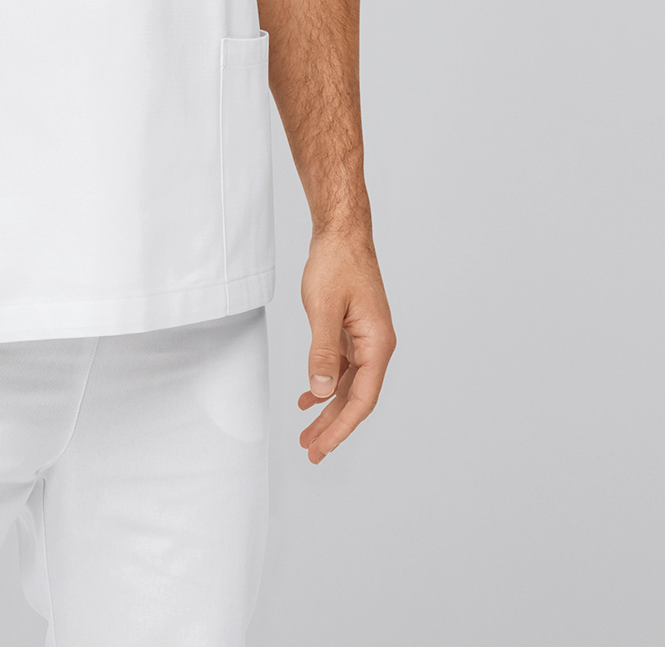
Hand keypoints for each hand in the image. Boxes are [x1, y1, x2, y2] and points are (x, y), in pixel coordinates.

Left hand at [297, 229, 395, 463]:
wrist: (342, 233)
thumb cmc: (337, 264)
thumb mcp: (325, 308)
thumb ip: (323, 351)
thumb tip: (320, 391)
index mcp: (378, 343)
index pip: (363, 398)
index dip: (342, 426)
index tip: (322, 446)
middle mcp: (377, 346)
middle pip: (356, 397)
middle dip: (334, 427)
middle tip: (311, 452)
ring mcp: (365, 340)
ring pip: (347, 385)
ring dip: (327, 409)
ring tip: (307, 434)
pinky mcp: (353, 332)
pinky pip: (341, 368)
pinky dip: (325, 384)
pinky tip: (309, 398)